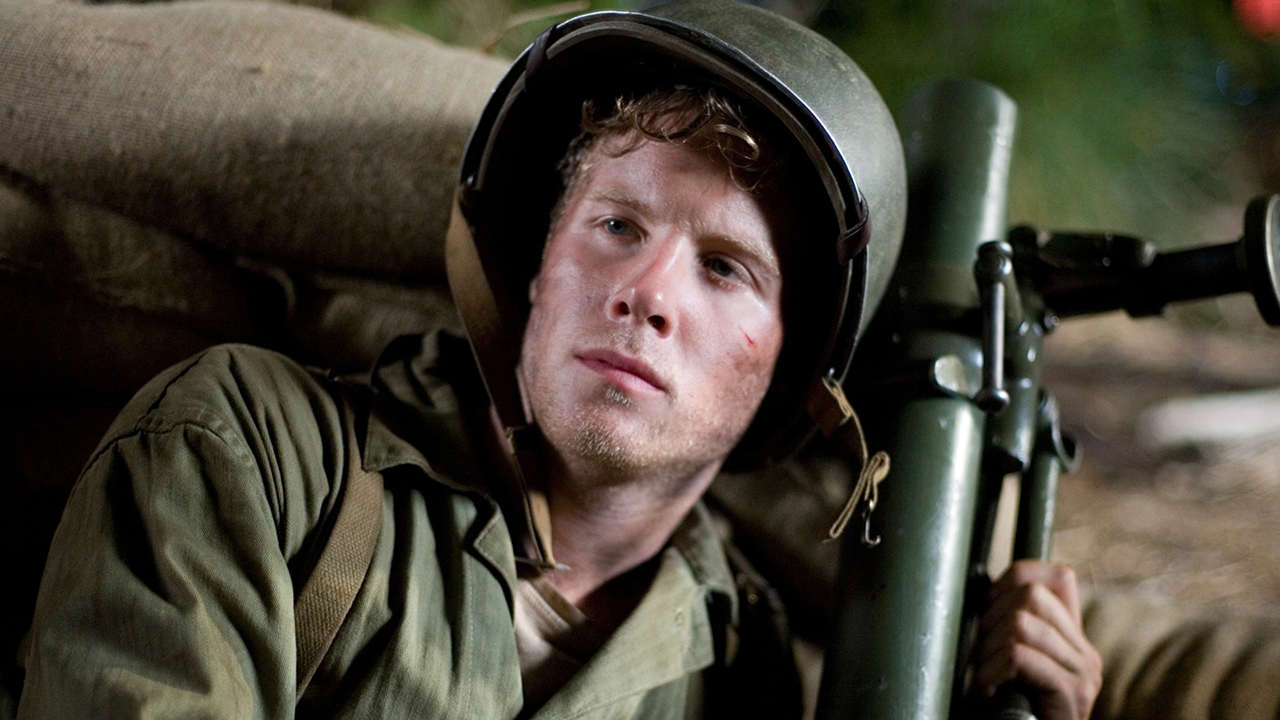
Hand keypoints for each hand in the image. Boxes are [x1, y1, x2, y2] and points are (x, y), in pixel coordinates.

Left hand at [973, 560, 1102, 719]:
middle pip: (1032, 594)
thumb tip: (980, 588)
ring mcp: (1083, 671)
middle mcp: (1084, 651)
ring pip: (1022, 623)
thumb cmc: (1005, 711)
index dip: (1016, 577)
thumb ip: (1007, 628)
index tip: (987, 605)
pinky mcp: (1073, 692)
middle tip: (980, 654)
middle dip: (991, 618)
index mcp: (1072, 638)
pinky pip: (1018, 656)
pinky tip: (985, 692)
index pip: (1057, 575)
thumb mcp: (1009, 662)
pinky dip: (989, 672)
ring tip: (982, 678)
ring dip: (987, 650)